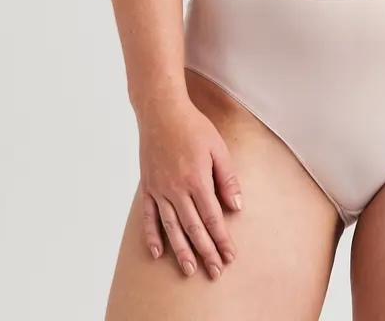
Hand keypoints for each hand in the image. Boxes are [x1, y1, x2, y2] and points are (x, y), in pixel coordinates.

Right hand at [137, 96, 243, 279]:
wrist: (161, 112)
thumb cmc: (193, 127)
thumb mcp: (218, 148)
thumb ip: (227, 178)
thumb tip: (236, 206)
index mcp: (197, 179)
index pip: (212, 217)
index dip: (221, 239)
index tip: (229, 255)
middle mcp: (177, 189)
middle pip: (193, 227)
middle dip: (205, 251)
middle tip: (215, 271)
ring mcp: (160, 190)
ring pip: (171, 227)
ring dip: (181, 251)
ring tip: (189, 270)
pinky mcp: (148, 187)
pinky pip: (148, 217)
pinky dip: (152, 235)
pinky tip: (157, 252)